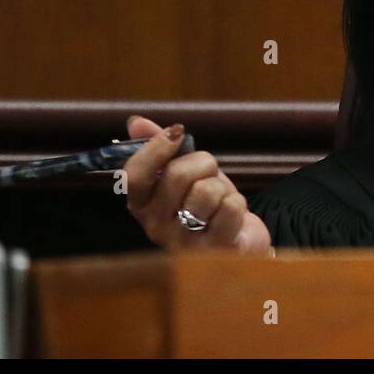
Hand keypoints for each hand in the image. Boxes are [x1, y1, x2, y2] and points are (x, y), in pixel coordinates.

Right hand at [124, 115, 273, 253]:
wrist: (238, 242)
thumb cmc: (207, 206)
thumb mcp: (184, 174)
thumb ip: (159, 148)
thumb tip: (136, 122)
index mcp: (143, 206)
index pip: (135, 175)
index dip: (155, 148)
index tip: (177, 132)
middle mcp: (156, 227)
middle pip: (176, 175)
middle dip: (203, 164)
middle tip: (209, 175)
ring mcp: (184, 242)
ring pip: (206, 191)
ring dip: (221, 188)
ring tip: (219, 201)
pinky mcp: (214, 251)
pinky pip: (230, 208)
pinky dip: (237, 204)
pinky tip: (232, 218)